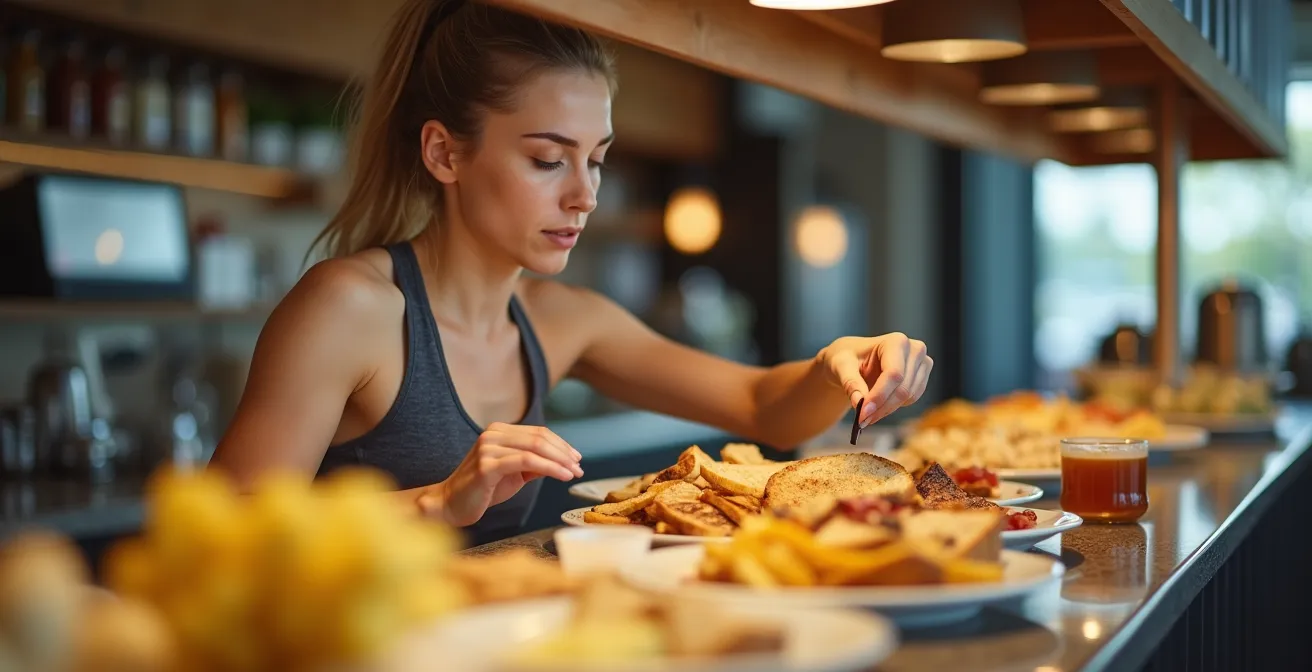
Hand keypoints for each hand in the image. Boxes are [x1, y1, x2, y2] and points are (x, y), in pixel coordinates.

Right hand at [419, 423, 582, 526]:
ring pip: (535, 448)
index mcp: (498, 431)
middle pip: (539, 438)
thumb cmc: (483, 489)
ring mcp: (488, 448)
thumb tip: (563, 461)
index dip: (561, 444)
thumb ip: (534, 463)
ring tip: (574, 473)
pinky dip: (549, 468)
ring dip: (560, 461)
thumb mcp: (514, 472)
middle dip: (564, 452)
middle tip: (579, 467)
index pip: (538, 432)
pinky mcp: (487, 465)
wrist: (452, 504)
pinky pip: (526, 462)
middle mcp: (492, 434)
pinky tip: (562, 476)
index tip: (577, 458)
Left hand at [818, 333, 932, 427]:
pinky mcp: (921, 376)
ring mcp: (922, 363)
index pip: (893, 374)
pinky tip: (878, 405)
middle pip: (903, 388)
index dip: (879, 396)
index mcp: (895, 341)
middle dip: (881, 407)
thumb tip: (859, 404)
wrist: (854, 358)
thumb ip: (850, 383)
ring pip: (908, 396)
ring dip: (886, 410)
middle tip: (862, 421)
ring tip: (866, 415)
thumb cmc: (847, 357)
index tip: (862, 414)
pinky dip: (894, 406)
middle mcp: (914, 350)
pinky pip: (912, 399)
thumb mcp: (841, 366)